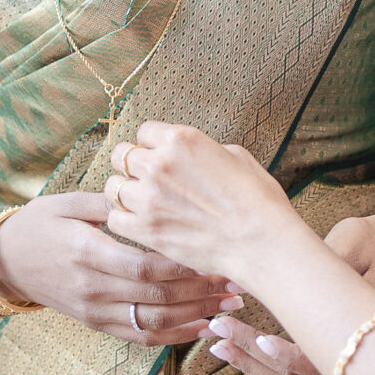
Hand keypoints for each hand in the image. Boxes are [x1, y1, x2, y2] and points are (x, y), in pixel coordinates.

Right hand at [0, 191, 238, 345]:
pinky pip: (140, 336)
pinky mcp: (97, 324)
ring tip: (229, 307)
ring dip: (196, 317)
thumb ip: (109, 203)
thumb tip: (150, 193)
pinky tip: (202, 329)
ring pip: (153, 323)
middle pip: (158, 298)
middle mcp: (93, 288)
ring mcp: (95, 311)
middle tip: (238, 284)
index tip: (219, 259)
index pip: (146, 267)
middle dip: (202, 294)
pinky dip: (174, 337)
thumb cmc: (39, 224)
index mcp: (88, 253)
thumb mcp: (68, 202)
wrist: (4, 263)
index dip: (185, 268)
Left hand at [112, 125, 299, 285]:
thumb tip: (193, 157)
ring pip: (113, 187)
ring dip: (127, 194)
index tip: (160, 157)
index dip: (152, 145)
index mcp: (181, 140)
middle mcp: (159, 164)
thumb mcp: (236, 157)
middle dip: (132, 166)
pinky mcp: (146, 230)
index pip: (144, 131)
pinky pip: (115, 219)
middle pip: (121, 156)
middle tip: (146, 180)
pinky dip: (124, 221)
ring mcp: (149, 198)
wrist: (261, 242)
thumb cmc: (257, 200)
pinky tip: (141, 223)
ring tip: (144, 204)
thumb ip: (205, 150)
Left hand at [191, 209, 374, 374]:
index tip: (262, 339)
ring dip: (248, 363)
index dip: (290, 354)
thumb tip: (294, 270)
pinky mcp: (313, 359)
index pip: (319, 358)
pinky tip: (227, 344)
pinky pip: (283, 372)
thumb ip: (329, 262)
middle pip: (294, 374)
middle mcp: (345, 358)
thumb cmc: (363, 248)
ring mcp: (328, 364)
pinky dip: (254, 360)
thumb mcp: (352, 247)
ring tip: (216, 342)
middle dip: (253, 356)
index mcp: (358, 334)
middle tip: (220, 328)